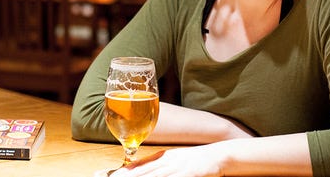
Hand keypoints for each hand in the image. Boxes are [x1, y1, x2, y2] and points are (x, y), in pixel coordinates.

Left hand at [110, 145, 224, 176]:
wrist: (217, 156)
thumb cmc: (195, 160)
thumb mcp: (173, 159)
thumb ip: (156, 165)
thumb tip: (136, 169)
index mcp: (163, 157)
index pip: (139, 166)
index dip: (125, 172)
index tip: (112, 176)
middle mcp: (168, 161)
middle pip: (144, 173)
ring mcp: (179, 167)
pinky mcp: (190, 173)